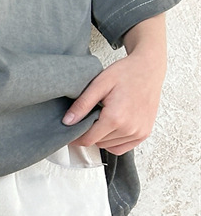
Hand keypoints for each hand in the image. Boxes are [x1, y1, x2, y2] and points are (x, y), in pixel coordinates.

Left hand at [63, 16, 166, 155]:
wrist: (149, 68)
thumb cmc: (126, 72)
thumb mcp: (99, 84)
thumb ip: (82, 104)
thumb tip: (67, 122)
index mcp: (116, 118)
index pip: (88, 140)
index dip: (76, 138)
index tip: (71, 132)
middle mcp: (129, 128)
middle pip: (98, 143)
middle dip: (90, 133)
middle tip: (91, 117)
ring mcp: (139, 132)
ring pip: (109, 146)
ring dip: (102, 137)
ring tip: (104, 118)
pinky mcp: (144, 133)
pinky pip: (122, 148)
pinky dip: (114, 142)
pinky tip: (112, 127)